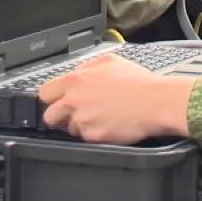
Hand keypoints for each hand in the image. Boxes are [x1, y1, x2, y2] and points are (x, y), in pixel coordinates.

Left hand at [39, 53, 196, 144]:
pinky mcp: (93, 136)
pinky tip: (109, 124)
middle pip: (50, 116)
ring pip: (69, 129)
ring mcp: (83, 120)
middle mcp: (74, 100)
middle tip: (77, 113)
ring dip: (81, 125)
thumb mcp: (111, 61)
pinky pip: (86, 139)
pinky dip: (95, 134)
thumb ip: (87, 66)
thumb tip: (78, 72)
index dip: (52, 98)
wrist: (157, 102)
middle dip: (61, 116)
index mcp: (76, 80)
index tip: (59, 101)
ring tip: (102, 117)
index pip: (44, 93)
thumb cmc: (140, 83)